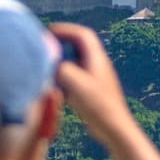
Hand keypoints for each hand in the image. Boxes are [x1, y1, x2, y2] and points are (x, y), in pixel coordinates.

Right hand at [49, 22, 132, 138]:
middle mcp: (97, 64)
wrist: (115, 129)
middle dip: (62, 44)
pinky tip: (56, 89)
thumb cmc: (98, 106)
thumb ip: (61, 70)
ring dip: (63, 62)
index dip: (65, 29)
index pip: (82, 34)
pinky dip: (65, 78)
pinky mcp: (93, 92)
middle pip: (79, 46)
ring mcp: (96, 78)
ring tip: (47, 67)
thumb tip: (49, 65)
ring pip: (77, 63)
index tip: (49, 32)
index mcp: (96, 58)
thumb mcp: (76, 84)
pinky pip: (77, 78)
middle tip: (45, 48)